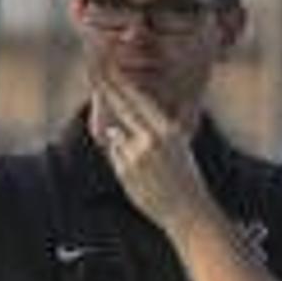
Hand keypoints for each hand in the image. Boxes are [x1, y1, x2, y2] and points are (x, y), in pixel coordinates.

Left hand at [88, 75, 214, 234]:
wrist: (188, 212)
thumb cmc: (185, 179)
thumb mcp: (179, 147)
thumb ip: (159, 127)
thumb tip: (145, 107)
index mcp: (168, 130)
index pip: (139, 99)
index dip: (122, 83)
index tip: (109, 68)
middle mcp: (151, 138)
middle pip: (121, 107)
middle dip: (106, 88)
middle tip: (93, 70)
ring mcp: (136, 154)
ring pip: (117, 135)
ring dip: (123, 142)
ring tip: (147, 164)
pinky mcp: (124, 171)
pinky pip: (115, 155)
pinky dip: (122, 159)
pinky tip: (141, 175)